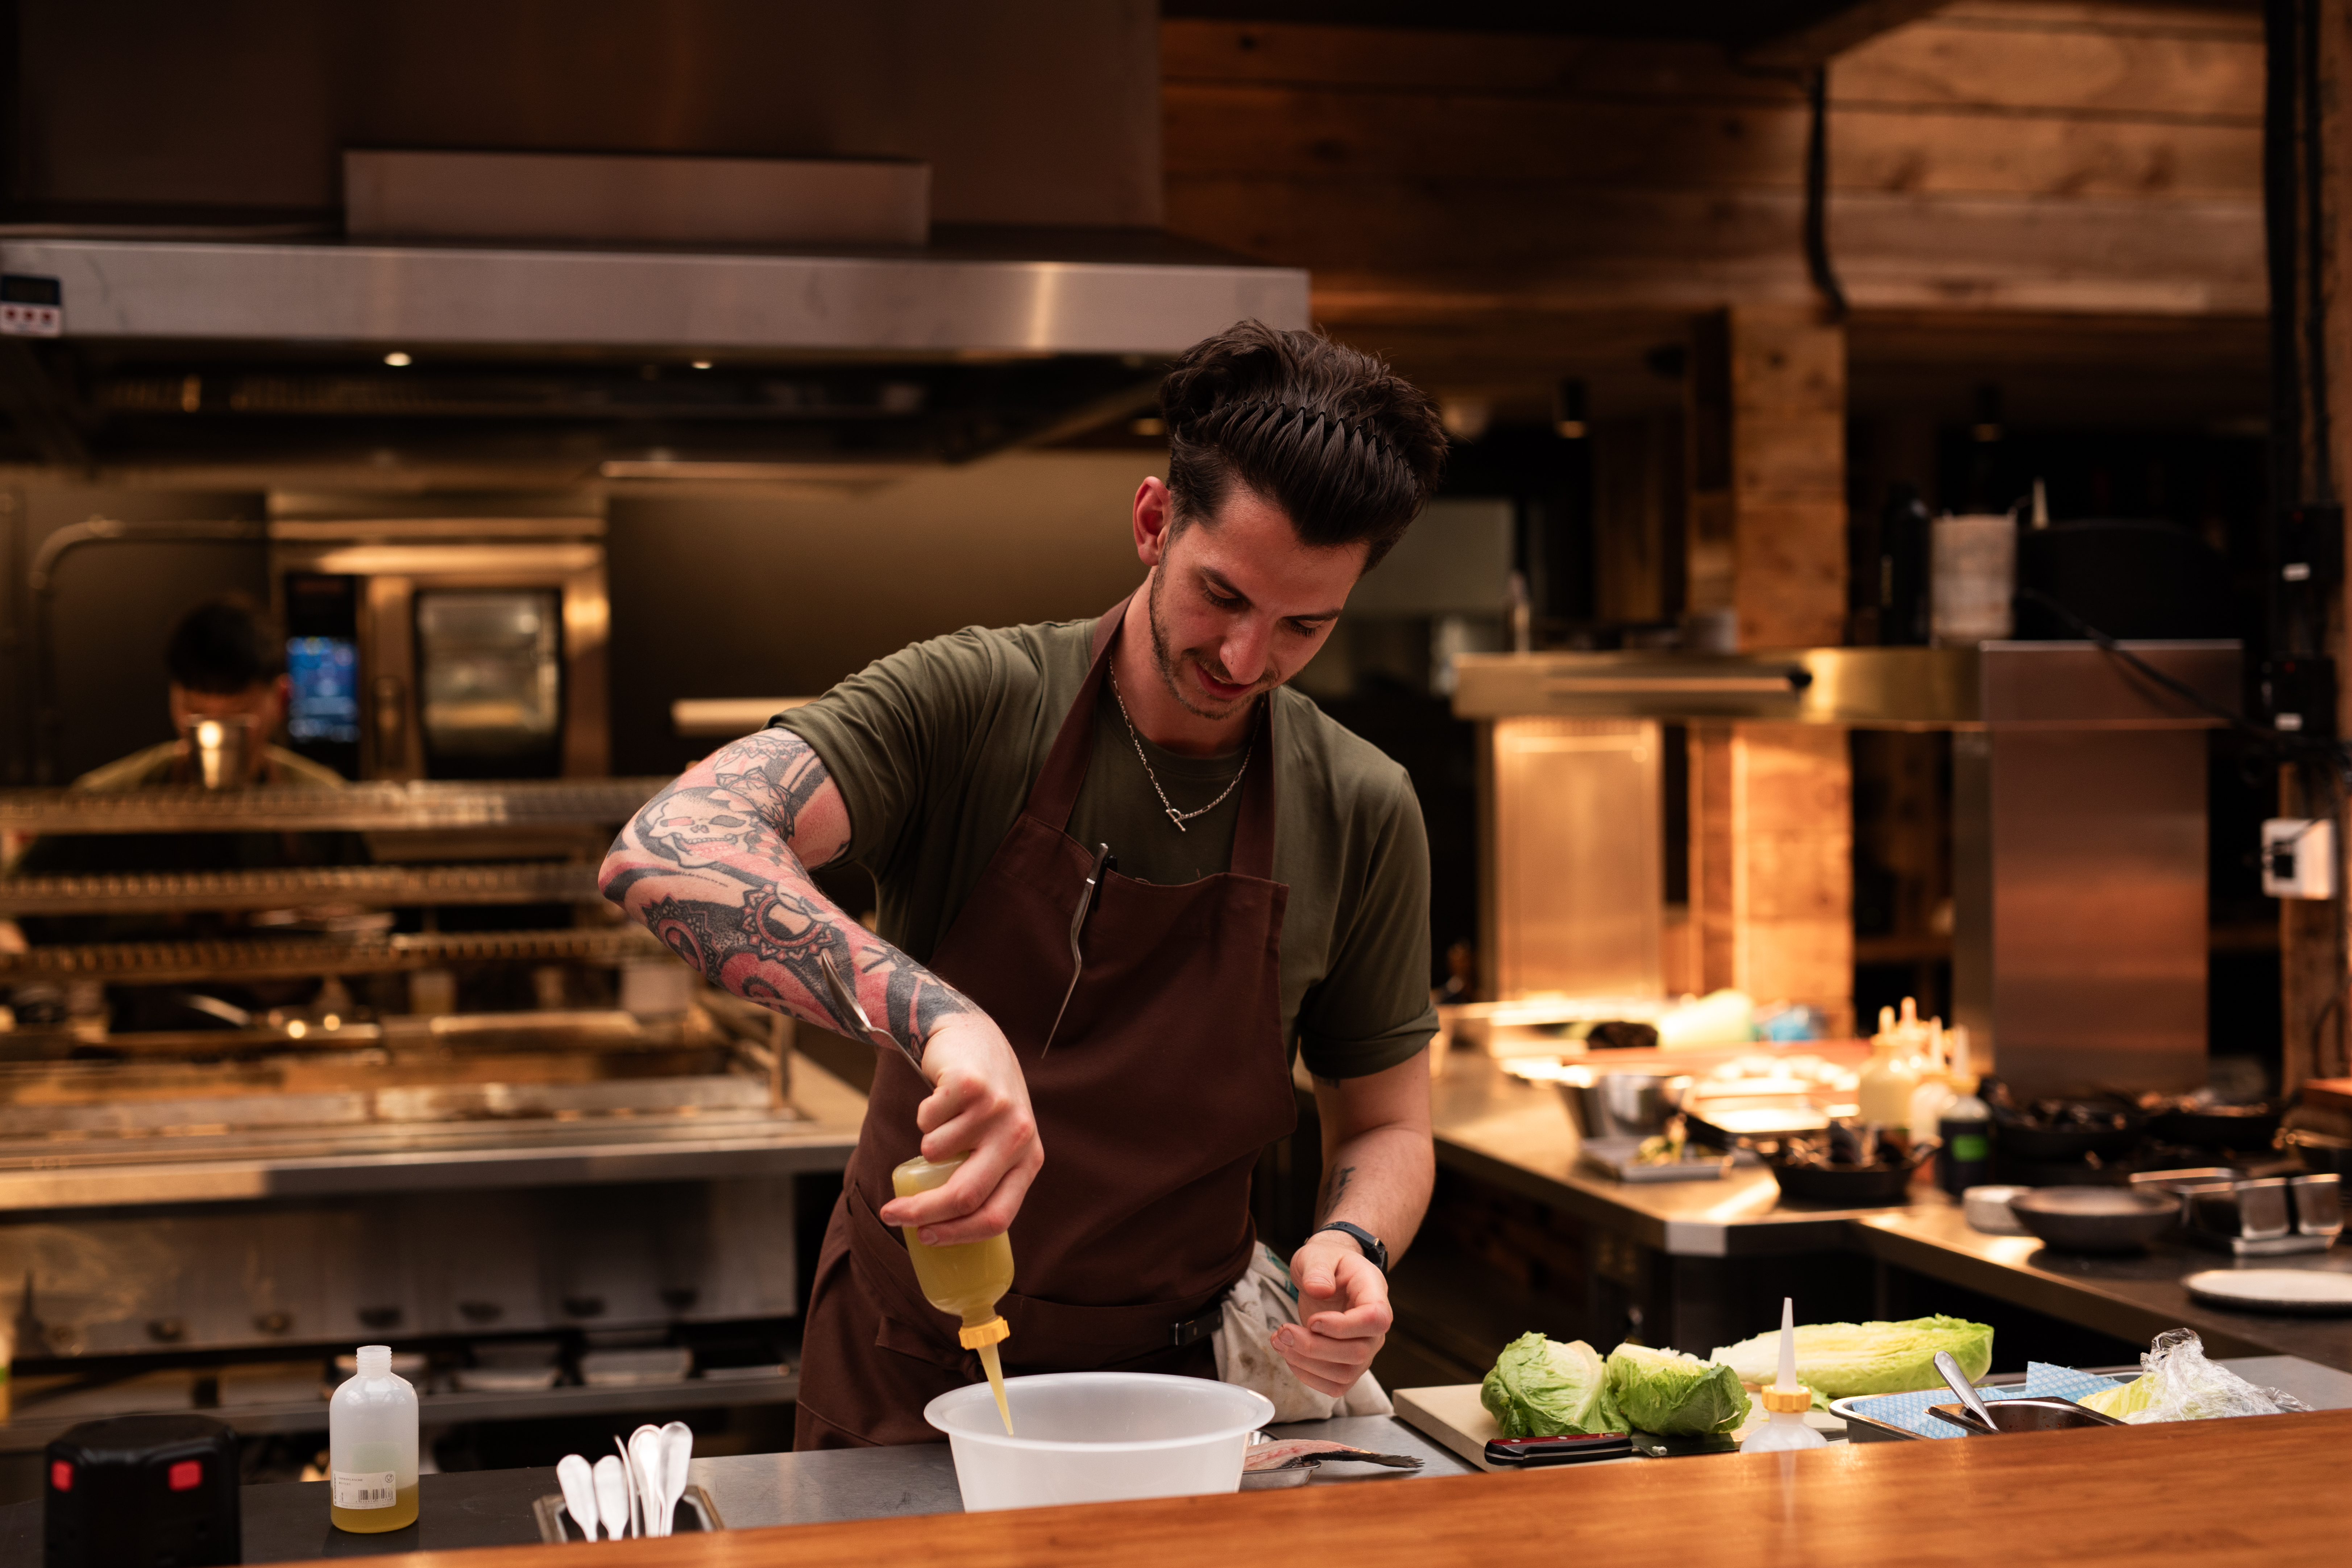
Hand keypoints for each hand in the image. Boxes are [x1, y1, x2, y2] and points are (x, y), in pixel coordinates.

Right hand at [875, 1011, 1041, 1245]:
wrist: (974, 1036)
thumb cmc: (981, 1102)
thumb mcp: (999, 1142)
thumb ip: (986, 1177)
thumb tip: (940, 1232)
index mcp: (1030, 1160)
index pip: (997, 1216)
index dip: (956, 1236)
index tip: (923, 1238)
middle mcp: (1020, 1136)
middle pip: (965, 1195)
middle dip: (921, 1213)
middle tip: (892, 1215)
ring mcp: (996, 1109)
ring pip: (936, 1154)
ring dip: (925, 1146)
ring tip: (940, 1124)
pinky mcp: (970, 1085)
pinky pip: (926, 1120)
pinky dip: (923, 1115)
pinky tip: (940, 1098)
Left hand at [1274, 1237, 1391, 1396]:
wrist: (1328, 1276)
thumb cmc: (1327, 1263)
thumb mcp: (1317, 1254)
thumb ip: (1318, 1268)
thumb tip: (1319, 1290)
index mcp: (1374, 1294)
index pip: (1375, 1319)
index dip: (1344, 1326)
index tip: (1313, 1320)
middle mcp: (1375, 1328)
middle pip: (1358, 1353)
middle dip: (1314, 1347)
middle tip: (1284, 1331)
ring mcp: (1364, 1350)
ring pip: (1345, 1374)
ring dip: (1307, 1363)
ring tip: (1280, 1341)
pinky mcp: (1348, 1365)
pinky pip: (1335, 1385)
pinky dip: (1308, 1376)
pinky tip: (1289, 1356)